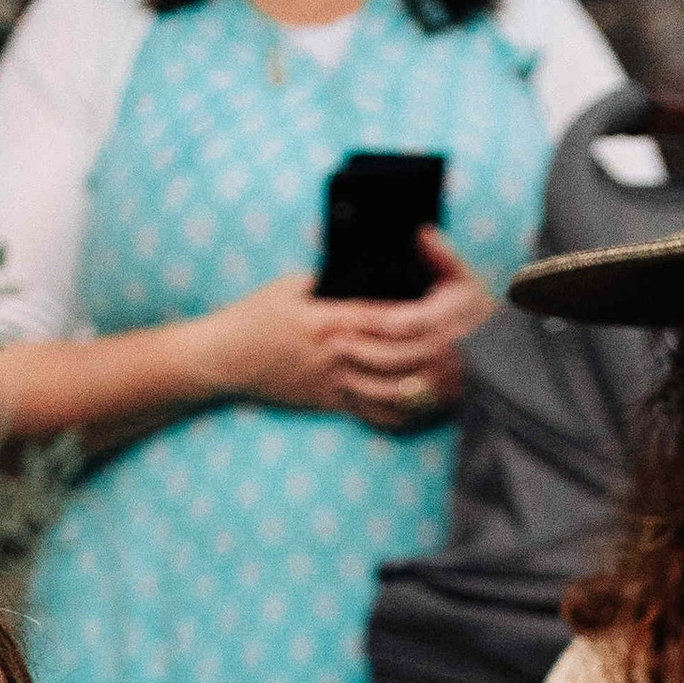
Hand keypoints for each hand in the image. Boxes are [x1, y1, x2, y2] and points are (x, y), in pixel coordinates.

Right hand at [198, 235, 493, 432]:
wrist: (224, 358)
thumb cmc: (255, 315)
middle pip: (391, 353)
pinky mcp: (325, 402)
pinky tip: (419, 406)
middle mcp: (333, 354)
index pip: (381, 316)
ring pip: (384, 388)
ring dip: (419, 384)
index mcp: (326, 319)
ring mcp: (330, 383)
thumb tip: (362, 271)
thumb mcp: (291, 285)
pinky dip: (396, 411)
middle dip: (427, 349)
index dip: (415, 314)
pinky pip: (367, 411)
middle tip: (459, 344)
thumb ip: (329, 281)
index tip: (443, 308)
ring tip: (450, 377)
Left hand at [326, 232, 497, 430]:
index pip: (396, 323)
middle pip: (388, 357)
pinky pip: (401, 412)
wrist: (503, 353)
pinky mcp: (435, 407)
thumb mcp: (464, 278)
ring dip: (362, 383)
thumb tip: (422, 232)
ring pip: (391, 389)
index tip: (343, 316)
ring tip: (338, 373)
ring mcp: (438, 386)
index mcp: (441, 323)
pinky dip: (377, 408)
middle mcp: (439, 357)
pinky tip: (358, 399)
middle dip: (357, 351)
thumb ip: (442, 255)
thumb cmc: (475, 311)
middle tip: (330, 345)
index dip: (367, 321)